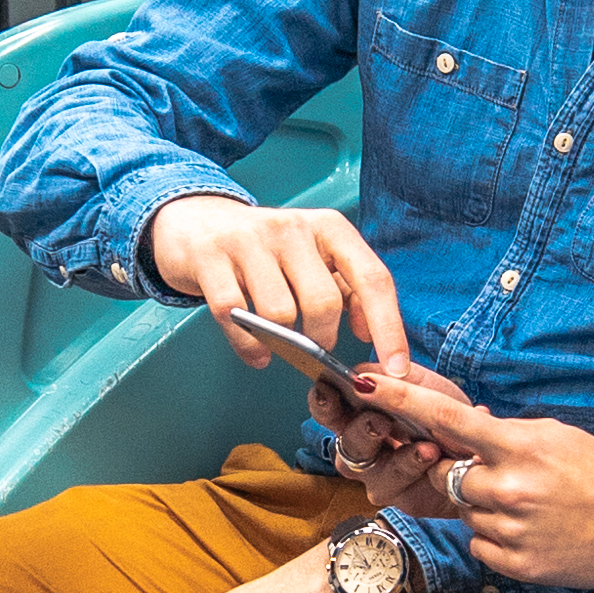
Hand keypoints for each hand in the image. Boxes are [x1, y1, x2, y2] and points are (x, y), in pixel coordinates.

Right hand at [145, 195, 410, 372]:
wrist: (197, 221)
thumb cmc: (269, 250)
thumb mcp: (314, 258)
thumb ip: (347, 290)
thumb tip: (368, 330)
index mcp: (330, 228)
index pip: (372, 278)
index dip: (388, 328)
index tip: (396, 370)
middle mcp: (293, 227)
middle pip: (324, 302)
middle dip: (324, 339)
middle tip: (315, 349)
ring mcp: (249, 240)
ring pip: (280, 313)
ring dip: (283, 342)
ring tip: (279, 344)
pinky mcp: (210, 258)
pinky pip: (234, 316)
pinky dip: (249, 346)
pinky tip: (256, 352)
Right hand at [313, 355, 465, 514]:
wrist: (479, 449)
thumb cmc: (444, 415)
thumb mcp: (422, 385)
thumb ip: (391, 378)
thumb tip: (362, 376)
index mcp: (358, 416)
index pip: (328, 410)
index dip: (322, 402)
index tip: (328, 391)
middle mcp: (362, 450)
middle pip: (346, 444)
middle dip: (361, 431)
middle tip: (380, 422)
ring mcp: (379, 477)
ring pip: (373, 471)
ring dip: (401, 458)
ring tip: (426, 447)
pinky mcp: (403, 499)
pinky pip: (403, 488)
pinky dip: (421, 471)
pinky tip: (436, 458)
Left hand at [345, 377, 593, 589]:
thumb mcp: (556, 436)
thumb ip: (505, 435)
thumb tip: (466, 431)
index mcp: (519, 446)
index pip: (446, 418)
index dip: (400, 398)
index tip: (363, 381)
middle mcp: (509, 488)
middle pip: (447, 477)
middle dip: (462, 474)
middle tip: (503, 476)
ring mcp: (511, 530)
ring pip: (465, 513)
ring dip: (485, 508)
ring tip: (531, 508)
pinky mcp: (516, 565)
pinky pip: (480, 545)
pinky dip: (498, 538)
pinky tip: (533, 531)